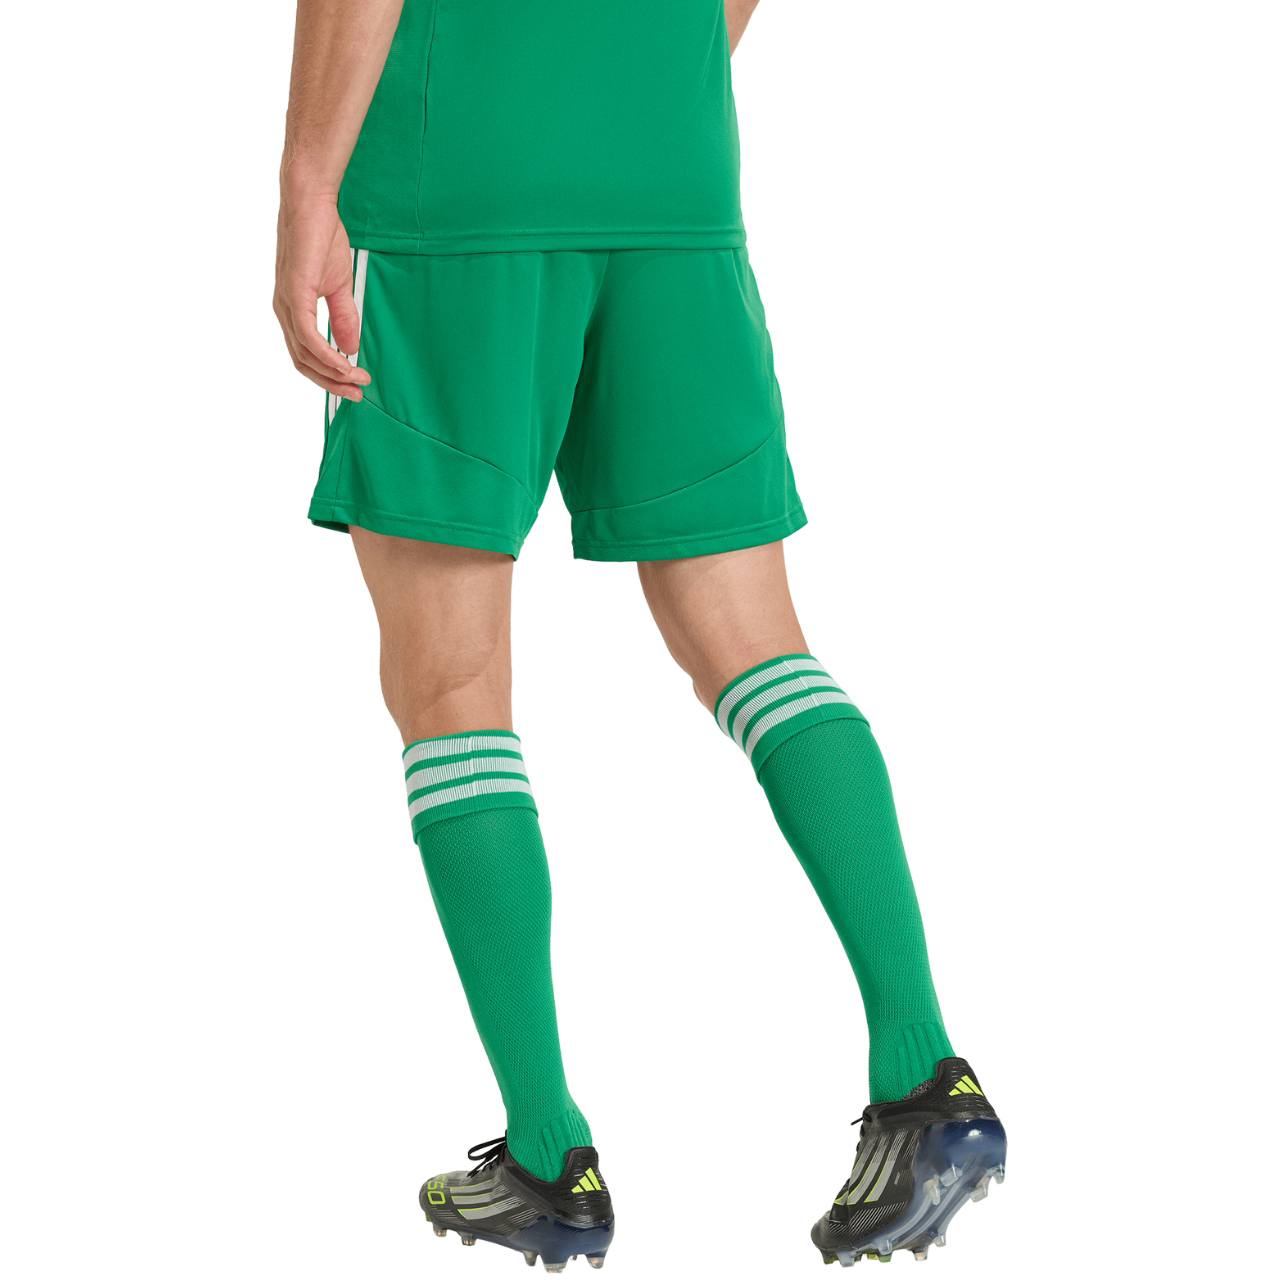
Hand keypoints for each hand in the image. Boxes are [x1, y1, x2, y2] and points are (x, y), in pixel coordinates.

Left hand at [273, 189, 371, 400]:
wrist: (312, 204)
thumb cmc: (322, 237)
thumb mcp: (339, 285)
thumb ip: (344, 317)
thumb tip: (350, 348)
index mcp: (293, 309)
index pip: (306, 355)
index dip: (329, 375)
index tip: (356, 384)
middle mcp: (284, 311)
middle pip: (303, 362)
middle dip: (331, 383)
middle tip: (358, 394)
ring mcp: (287, 304)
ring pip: (305, 355)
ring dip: (333, 373)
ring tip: (358, 380)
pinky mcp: (295, 295)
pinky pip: (309, 338)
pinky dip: (327, 356)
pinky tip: (346, 364)